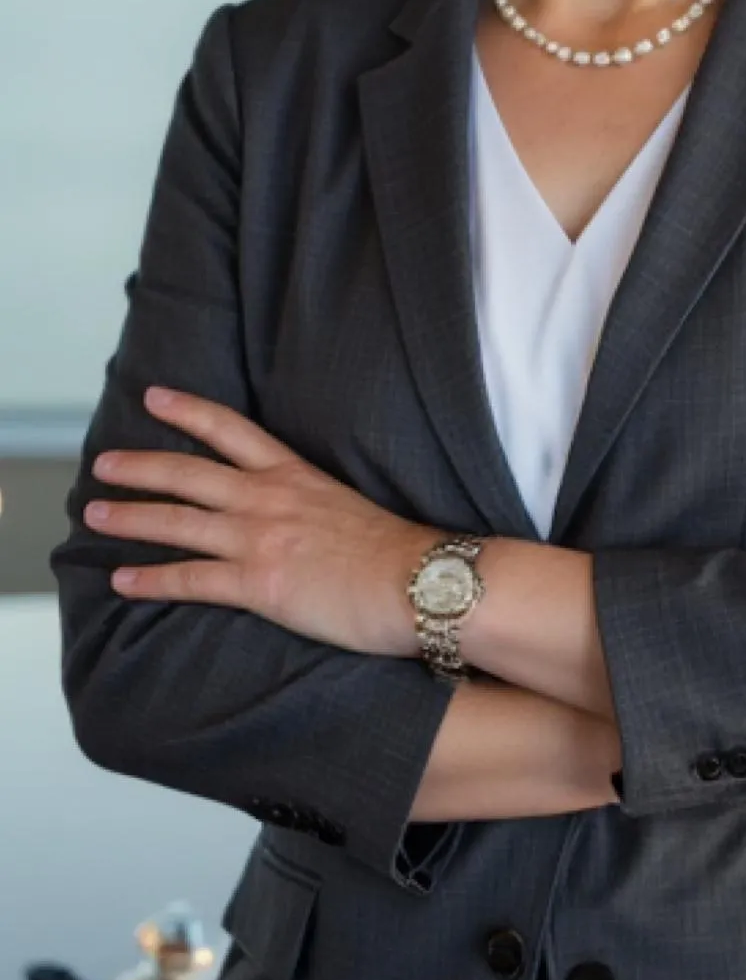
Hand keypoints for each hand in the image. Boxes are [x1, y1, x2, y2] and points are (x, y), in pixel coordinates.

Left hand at [83, 386, 441, 654]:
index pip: (231, 430)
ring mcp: (259, 538)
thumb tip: (302, 518)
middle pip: (189, 472)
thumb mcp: (350, 506)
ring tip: (95, 513)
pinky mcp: (257, 582)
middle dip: (141, 466)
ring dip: (131, 516)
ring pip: (177, 521)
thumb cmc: (397, 552)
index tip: (155, 397)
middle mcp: (268, 498)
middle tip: (104, 463)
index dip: (188, 411)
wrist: (416, 580)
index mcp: (294, 474)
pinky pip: (190, 578)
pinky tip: (121, 580)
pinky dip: (150, 578)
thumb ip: (314, 505)